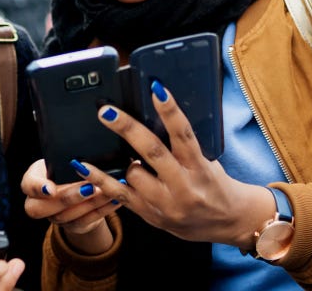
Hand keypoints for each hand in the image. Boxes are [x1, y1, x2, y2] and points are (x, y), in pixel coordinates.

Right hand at [20, 158, 117, 253]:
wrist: (75, 185)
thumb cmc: (65, 166)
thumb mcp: (60, 158)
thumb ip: (65, 156)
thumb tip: (80, 155)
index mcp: (33, 180)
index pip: (28, 185)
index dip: (38, 188)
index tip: (51, 189)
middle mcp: (38, 203)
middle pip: (43, 208)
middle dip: (68, 198)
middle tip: (89, 188)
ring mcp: (54, 217)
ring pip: (68, 216)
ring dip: (90, 203)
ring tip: (107, 191)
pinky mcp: (72, 226)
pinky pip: (86, 221)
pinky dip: (102, 210)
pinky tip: (114, 199)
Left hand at [76, 82, 274, 248]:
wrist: (228, 223)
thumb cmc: (216, 185)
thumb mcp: (207, 162)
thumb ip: (184, 146)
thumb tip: (156, 116)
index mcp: (200, 167)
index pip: (184, 134)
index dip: (170, 111)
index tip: (156, 89)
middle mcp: (183, 185)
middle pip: (152, 152)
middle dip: (127, 129)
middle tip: (107, 112)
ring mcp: (165, 203)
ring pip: (133, 175)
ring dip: (123, 161)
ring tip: (116, 150)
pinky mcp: (151, 216)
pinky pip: (120, 196)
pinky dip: (99, 180)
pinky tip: (83, 167)